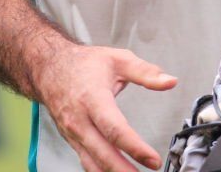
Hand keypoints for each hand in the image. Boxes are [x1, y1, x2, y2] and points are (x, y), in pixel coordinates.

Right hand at [36, 42, 176, 171]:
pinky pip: (86, 161)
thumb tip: (170, 81)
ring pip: (93, 163)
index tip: (153, 159)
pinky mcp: (71, 140)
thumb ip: (146, 72)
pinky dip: (100, 171)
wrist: (50, 67)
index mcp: (93, 98)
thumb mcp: (118, 59)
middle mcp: (80, 119)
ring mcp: (73, 133)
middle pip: (103, 153)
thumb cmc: (84, 63)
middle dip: (124, 170)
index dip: (135, 147)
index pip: (114, 129)